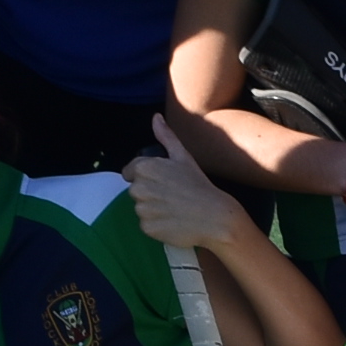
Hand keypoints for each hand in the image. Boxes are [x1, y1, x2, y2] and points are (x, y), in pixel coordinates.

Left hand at [124, 117, 253, 252]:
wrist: (214, 216)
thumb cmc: (199, 185)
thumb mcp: (183, 156)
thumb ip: (166, 137)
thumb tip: (155, 117)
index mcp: (144, 168)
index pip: (130, 172)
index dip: (148, 177)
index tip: (165, 182)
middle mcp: (139, 188)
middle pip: (136, 190)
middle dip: (150, 192)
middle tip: (172, 195)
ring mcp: (142, 209)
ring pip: (141, 208)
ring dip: (153, 209)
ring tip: (174, 208)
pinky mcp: (147, 228)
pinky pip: (146, 225)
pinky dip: (157, 225)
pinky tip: (173, 221)